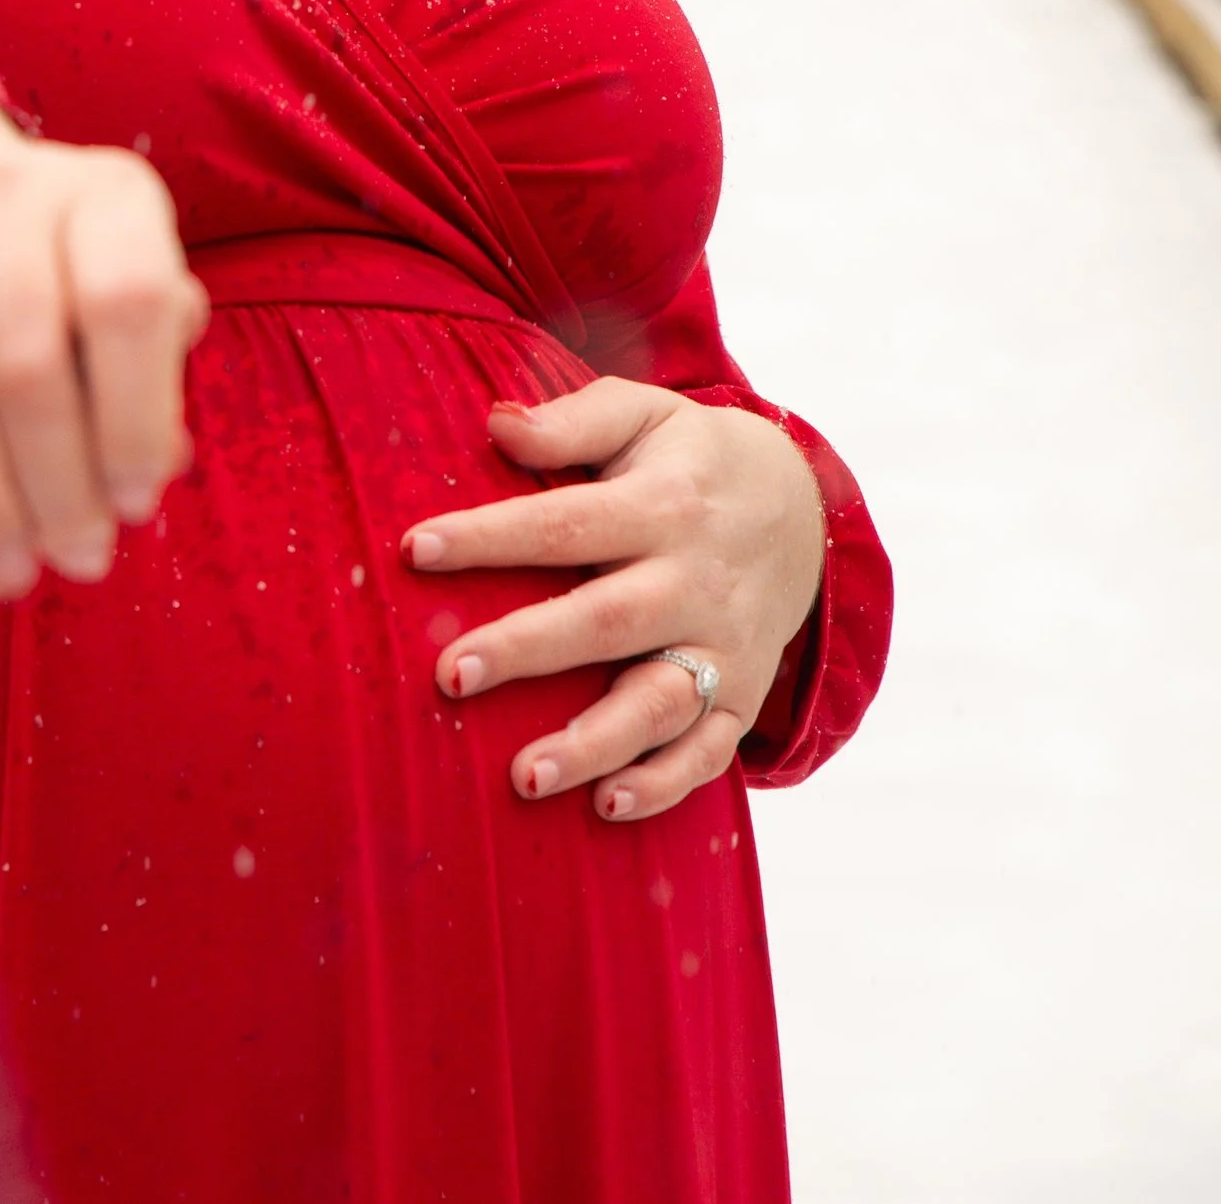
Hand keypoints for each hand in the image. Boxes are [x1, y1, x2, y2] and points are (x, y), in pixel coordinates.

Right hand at [0, 47, 207, 606]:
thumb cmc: (58, 258)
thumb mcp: (128, 283)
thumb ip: (151, 361)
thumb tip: (166, 459)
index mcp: (107, 198)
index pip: (131, 303)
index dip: (135, 417)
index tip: (134, 501)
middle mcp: (10, 192)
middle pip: (30, 359)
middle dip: (57, 483)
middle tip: (78, 556)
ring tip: (12, 568)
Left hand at [404, 379, 825, 823]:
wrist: (805, 509)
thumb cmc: (690, 458)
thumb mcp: (644, 413)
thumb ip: (572, 421)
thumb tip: (495, 424)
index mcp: (662, 504)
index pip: (566, 522)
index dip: (491, 537)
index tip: (415, 549)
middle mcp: (695, 581)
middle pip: (606, 620)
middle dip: (527, 651)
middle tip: (450, 675)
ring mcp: (723, 647)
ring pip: (658, 703)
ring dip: (592, 743)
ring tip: (523, 775)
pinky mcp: (743, 696)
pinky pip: (709, 752)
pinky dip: (663, 785)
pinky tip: (607, 806)